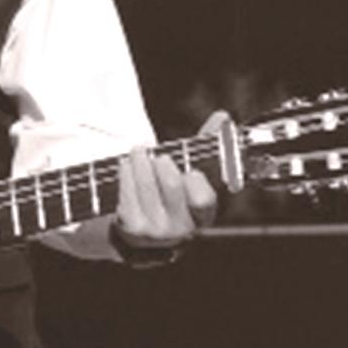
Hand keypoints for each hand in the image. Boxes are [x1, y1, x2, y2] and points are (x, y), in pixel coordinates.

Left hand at [112, 111, 225, 257]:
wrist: (140, 232)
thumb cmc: (170, 195)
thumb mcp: (190, 176)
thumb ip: (207, 147)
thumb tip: (222, 116)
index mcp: (202, 216)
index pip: (204, 199)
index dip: (195, 181)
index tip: (189, 170)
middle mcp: (182, 228)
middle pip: (172, 185)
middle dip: (162, 163)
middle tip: (157, 155)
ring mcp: (156, 231)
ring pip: (147, 185)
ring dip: (140, 162)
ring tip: (137, 150)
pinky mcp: (133, 228)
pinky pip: (128, 192)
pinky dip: (126, 174)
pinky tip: (126, 165)